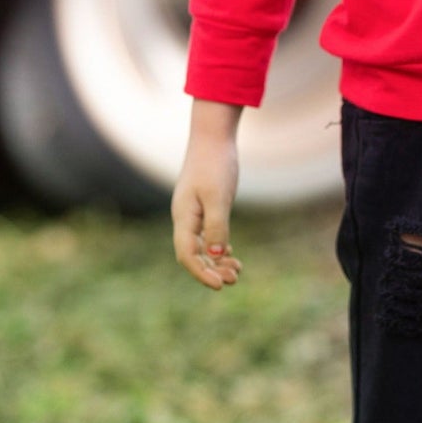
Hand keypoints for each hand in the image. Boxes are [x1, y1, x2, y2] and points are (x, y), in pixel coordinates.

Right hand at [172, 101, 242, 290]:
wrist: (213, 137)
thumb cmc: (215, 164)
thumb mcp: (218, 196)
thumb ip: (217, 226)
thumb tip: (217, 254)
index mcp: (183, 217)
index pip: (187, 255)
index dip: (201, 273)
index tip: (220, 286)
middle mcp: (185, 218)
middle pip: (193, 254)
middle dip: (211, 270)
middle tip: (234, 279)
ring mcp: (193, 213)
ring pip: (202, 246)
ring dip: (217, 261)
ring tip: (237, 271)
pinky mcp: (204, 207)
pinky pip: (207, 235)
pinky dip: (218, 248)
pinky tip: (231, 254)